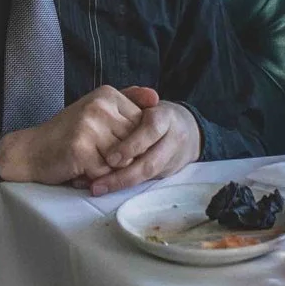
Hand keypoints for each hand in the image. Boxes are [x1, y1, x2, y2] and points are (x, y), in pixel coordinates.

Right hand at [0, 85, 144, 183]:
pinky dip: (94, 176)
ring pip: (122, 161)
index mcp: (107, 94)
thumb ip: (127, 100)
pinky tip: (79, 167)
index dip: (130, 143)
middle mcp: (100, 105)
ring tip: (87, 159)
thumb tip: (156, 97)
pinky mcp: (81, 148)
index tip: (107, 142)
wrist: (31, 150)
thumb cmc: (67, 134)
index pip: (142, 125)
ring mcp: (90, 126)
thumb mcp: (97, 109)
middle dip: (119, 158)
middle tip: (95, 153)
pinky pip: (105, 172)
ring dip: (107, 169)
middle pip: (134, 143)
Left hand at [84, 87, 200, 196]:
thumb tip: (120, 97)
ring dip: (122, 184)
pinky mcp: (168, 173)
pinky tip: (105, 189)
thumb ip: (131, 97)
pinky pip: (147, 182)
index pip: (152, 130)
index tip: (110, 158)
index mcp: (166, 118)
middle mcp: (173, 140)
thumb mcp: (145, 101)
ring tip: (97, 188)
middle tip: (98, 182)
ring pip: (149, 176)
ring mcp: (172, 160)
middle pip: (151, 162)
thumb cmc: (155, 113)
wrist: (187, 129)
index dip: (132, 145)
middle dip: (124, 174)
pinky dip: (126, 187)